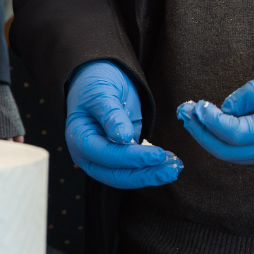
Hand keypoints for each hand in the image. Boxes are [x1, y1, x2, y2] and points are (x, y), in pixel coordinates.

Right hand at [65, 60, 180, 188]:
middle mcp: (89, 154)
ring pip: (126, 176)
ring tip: (174, 168)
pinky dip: (151, 168)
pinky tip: (169, 164)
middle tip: (171, 169)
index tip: (157, 154)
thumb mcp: (101, 92)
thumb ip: (111, 115)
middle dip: (144, 174)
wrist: (99, 78)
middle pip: (116, 174)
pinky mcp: (120, 156)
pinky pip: (134, 168)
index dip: (131, 157)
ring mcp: (105, 158)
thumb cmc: (95, 83)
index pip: (105, 155)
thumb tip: (123, 137)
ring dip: (151, 174)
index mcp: (79, 138)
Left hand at [178, 56, 253, 164]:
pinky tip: (207, 124)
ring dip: (207, 137)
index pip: (240, 133)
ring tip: (190, 116)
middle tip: (185, 111)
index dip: (214, 122)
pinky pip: (239, 152)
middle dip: (203, 132)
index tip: (199, 105)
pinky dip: (219, 140)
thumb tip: (227, 107)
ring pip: (232, 155)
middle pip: (230, 150)